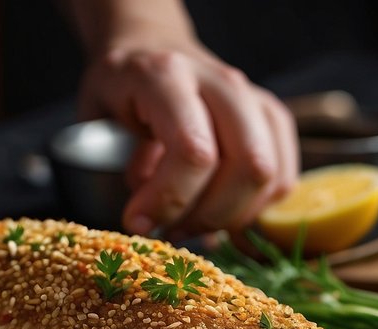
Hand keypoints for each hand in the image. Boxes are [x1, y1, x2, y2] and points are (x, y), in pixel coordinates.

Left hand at [79, 43, 297, 238]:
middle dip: (209, 215)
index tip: (138, 222)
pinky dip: (254, 209)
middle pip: (247, 165)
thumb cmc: (119, 94)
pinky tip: (218, 212)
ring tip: (191, 224)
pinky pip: (282, 178)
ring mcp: (253, 97)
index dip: (169, 200)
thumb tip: (149, 215)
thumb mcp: (95, 124)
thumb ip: (114, 169)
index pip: (193, 150)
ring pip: (269, 175)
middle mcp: (220, 81)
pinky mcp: (271, 118)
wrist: (149, 49)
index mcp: (167, 77)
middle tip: (170, 230)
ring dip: (231, 217)